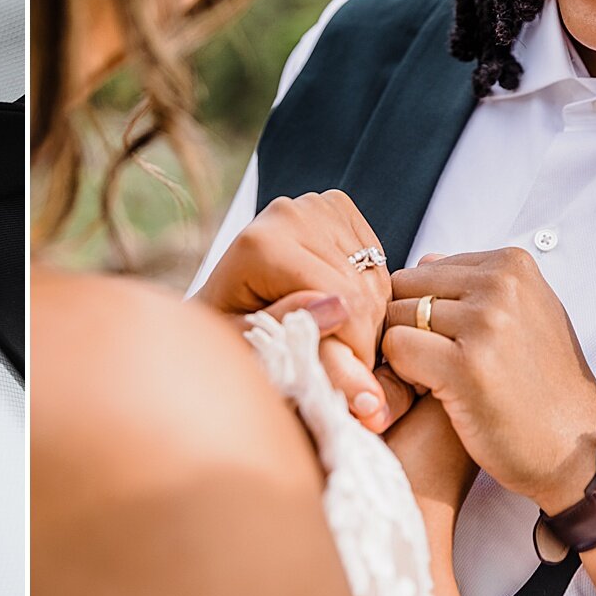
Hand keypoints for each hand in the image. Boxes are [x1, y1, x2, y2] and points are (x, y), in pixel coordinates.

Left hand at [198, 192, 410, 430]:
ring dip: (368, 320)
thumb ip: (294, 336)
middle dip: (363, 339)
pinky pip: (377, 260)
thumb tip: (341, 315)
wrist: (219, 298)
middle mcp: (291, 213)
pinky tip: (340, 311)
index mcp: (263, 244)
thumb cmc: (226, 330)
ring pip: (374, 277)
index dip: (357, 352)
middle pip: (362, 289)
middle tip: (347, 372)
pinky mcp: (336, 205)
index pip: (343, 301)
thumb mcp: (248, 345)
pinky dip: (369, 294)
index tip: (355, 390)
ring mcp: (316, 204)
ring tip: (337, 342)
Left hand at [383, 249, 595, 512]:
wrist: (578, 448)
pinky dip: (401, 374)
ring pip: (395, 317)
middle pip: (405, 289)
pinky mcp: (465, 366)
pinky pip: (396, 348)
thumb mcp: (526, 316)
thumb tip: (425, 259)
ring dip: (403, 352)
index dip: (424, 309)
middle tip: (435, 365)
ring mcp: (485, 324)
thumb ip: (477, 285)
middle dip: (408, 326)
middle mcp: (500, 285)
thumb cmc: (545, 386)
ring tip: (438, 380)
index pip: (425, 269)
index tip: (452, 343)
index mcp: (512, 265)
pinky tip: (432, 394)